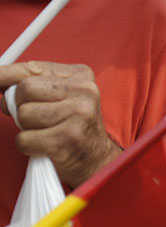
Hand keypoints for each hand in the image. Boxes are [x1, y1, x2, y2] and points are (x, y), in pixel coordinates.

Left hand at [0, 61, 121, 188]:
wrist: (96, 158)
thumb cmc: (71, 127)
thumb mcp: (59, 97)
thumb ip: (34, 85)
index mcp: (80, 75)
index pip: (31, 68)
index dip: (4, 74)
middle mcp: (84, 91)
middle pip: (25, 88)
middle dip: (19, 105)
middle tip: (32, 117)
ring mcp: (79, 114)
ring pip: (23, 113)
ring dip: (26, 127)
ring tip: (44, 131)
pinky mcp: (68, 138)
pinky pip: (24, 139)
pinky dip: (27, 145)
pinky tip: (44, 145)